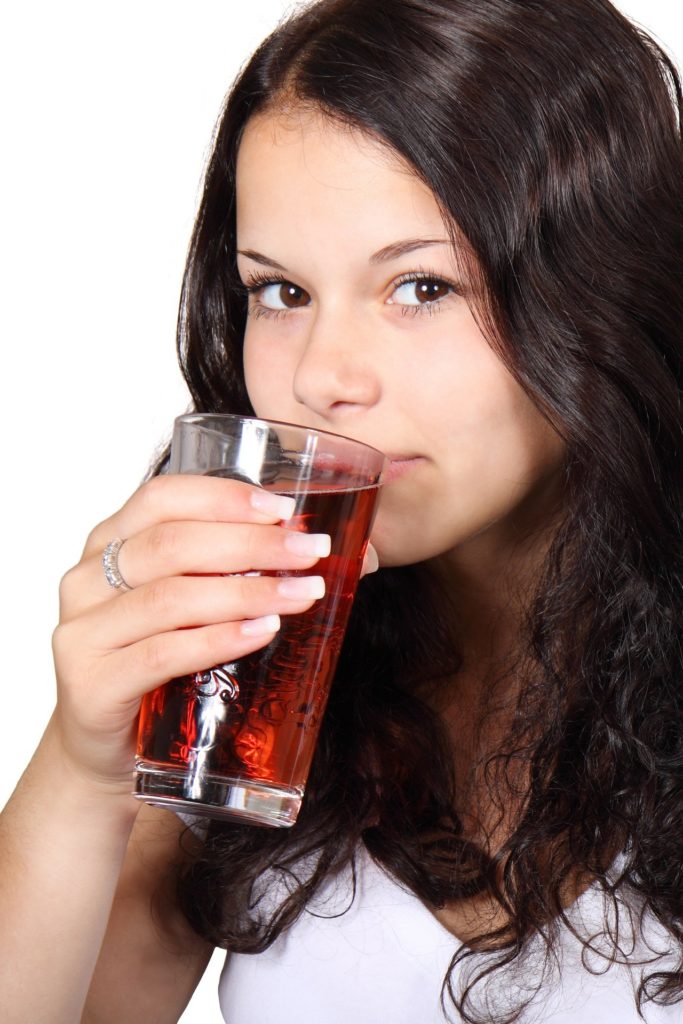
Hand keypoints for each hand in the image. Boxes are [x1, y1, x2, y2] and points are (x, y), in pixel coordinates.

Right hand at [51, 475, 330, 795]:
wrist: (110, 753)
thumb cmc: (158, 668)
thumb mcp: (188, 608)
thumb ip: (232, 572)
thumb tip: (328, 552)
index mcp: (109, 544)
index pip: (160, 498)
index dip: (223, 497)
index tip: (282, 509)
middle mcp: (85, 580)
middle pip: (171, 544)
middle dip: (251, 544)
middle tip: (310, 552)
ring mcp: (83, 633)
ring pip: (171, 598)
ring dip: (246, 592)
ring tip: (302, 593)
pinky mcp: (91, 684)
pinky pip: (162, 653)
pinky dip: (218, 639)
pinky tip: (262, 633)